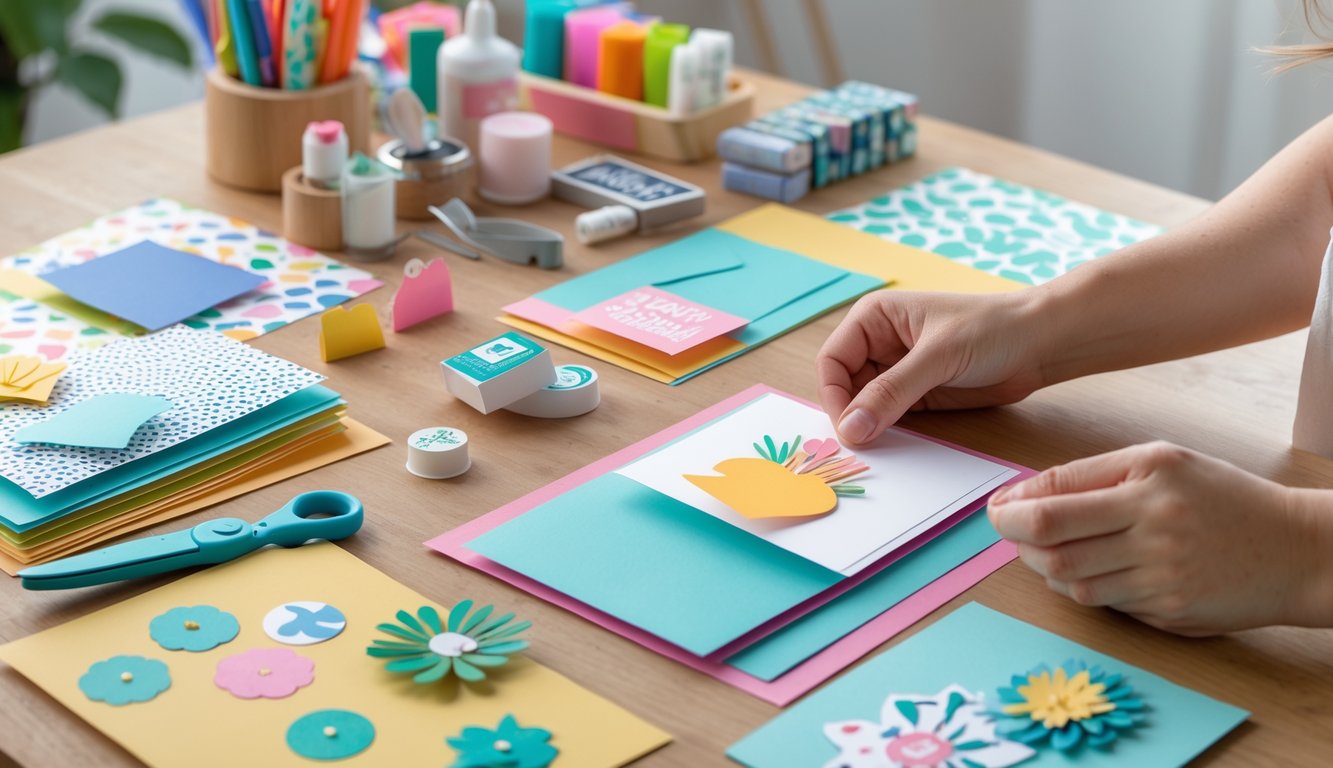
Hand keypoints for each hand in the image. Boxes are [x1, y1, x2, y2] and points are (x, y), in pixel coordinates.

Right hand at [817, 290, 1048, 443]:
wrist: (1042, 343)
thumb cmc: (992, 329)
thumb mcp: (937, 357)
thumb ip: (891, 393)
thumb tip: (851, 428)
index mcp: (874, 318)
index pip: (833, 360)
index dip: (834, 394)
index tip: (847, 426)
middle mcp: (880, 343)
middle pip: (844, 386)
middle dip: (850, 414)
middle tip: (860, 445)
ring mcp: (898, 372)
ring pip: (865, 406)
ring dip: (868, 426)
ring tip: (876, 448)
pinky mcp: (917, 396)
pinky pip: (890, 418)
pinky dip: (888, 433)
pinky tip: (893, 445)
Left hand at [988, 441, 1332, 634]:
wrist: (1294, 550)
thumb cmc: (1221, 499)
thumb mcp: (1161, 463)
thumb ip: (1092, 475)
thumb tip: (1024, 494)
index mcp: (1149, 475)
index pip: (1056, 494)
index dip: (1012, 505)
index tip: (997, 508)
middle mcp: (1154, 521)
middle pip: (1051, 538)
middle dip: (1013, 535)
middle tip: (1006, 530)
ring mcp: (1161, 571)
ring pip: (1069, 577)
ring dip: (1042, 565)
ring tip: (1043, 551)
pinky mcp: (1168, 609)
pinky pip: (1101, 602)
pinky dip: (1079, 587)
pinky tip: (1085, 571)